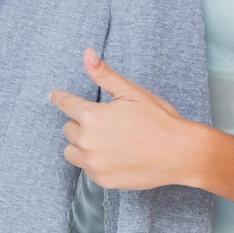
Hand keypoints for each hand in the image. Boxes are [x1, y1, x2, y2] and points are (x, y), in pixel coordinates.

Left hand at [48, 48, 203, 190]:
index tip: (53, 96)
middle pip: (69, 129)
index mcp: (92, 116)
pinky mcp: (102, 179)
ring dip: (82, 145)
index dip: (59, 98)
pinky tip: (115, 156)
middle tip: (105, 123)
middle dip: (81, 123)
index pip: (65, 104)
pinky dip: (95, 162)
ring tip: (105, 141)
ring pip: (72, 151)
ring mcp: (94, 163)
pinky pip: (87, 168)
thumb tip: (87, 53)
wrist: (180, 153)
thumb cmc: (159, 120)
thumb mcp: (132, 92)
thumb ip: (104, 75)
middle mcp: (87, 141)